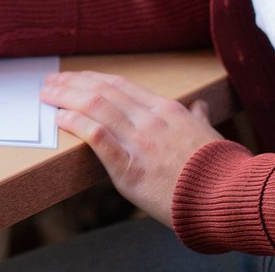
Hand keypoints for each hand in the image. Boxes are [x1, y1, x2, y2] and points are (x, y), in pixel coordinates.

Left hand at [41, 71, 222, 227]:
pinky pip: (97, 137)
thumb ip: (200, 119)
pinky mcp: (129, 167)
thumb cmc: (221, 171)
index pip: (121, 85)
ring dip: (66, 97)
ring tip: (47, 94)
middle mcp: (150, 120)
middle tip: (50, 80)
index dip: (94, 79)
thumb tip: (202, 107)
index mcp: (167, 110)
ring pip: (95, 107)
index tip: (76, 76)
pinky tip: (60, 118)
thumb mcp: (211, 136)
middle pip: (102, 91)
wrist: (228, 198)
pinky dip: (76, 124)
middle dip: (72, 83)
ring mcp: (139, 141)